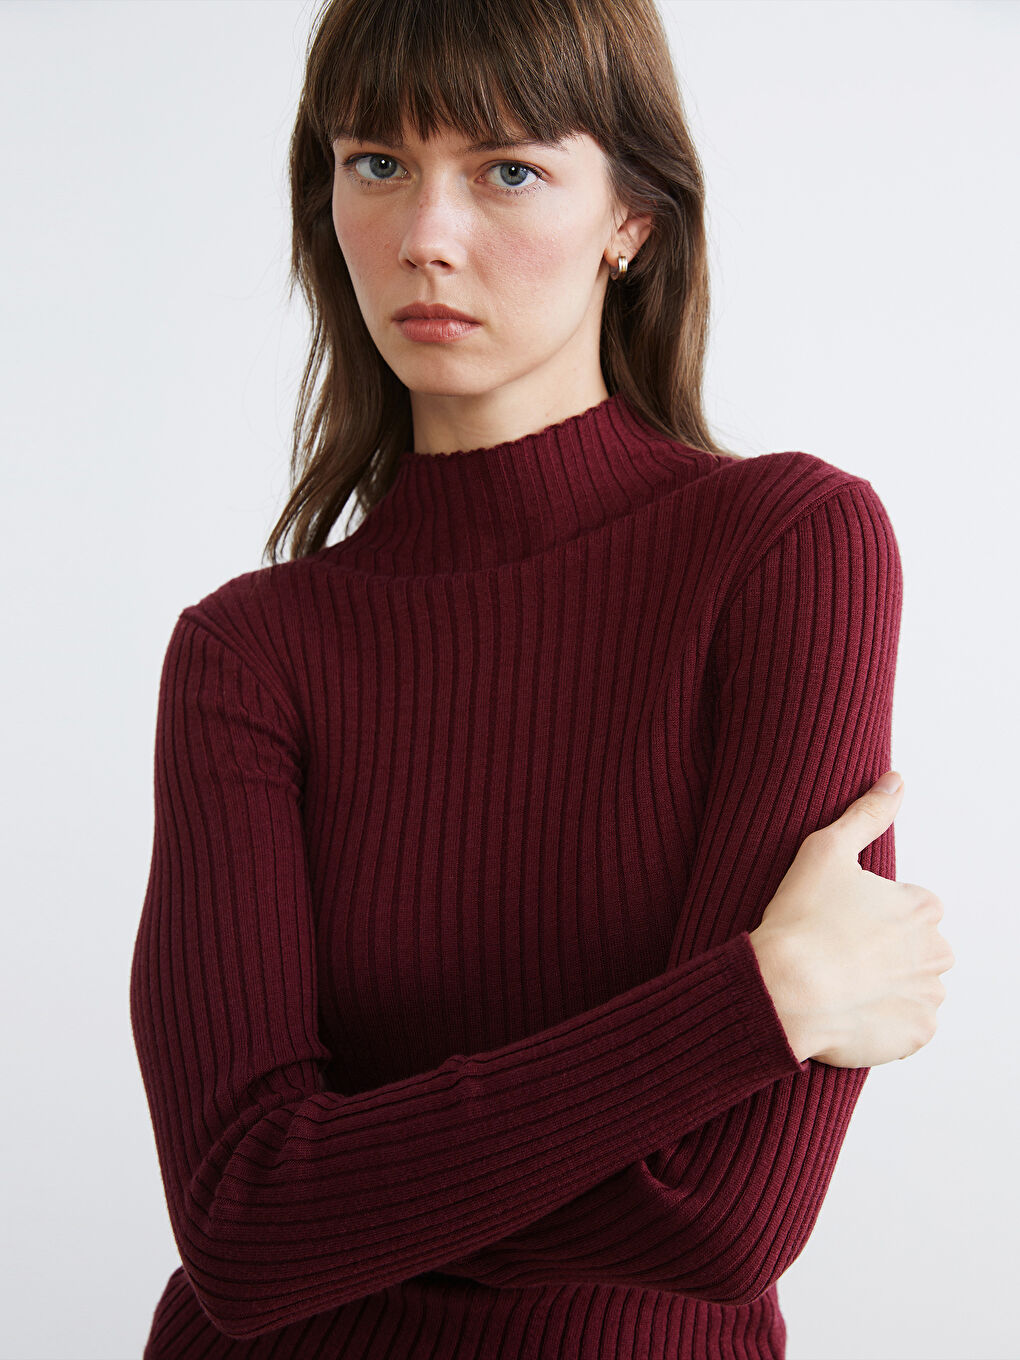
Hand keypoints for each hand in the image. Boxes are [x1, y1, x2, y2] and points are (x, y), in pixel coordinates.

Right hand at [749, 773, 954, 1067]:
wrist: (784, 990)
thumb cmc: (801, 919)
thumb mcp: (825, 849)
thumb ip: (867, 813)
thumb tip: (896, 780)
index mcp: (923, 908)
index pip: (910, 908)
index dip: (871, 913)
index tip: (838, 920)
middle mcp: (937, 952)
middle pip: (916, 948)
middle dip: (886, 950)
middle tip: (836, 951)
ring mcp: (928, 998)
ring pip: (913, 987)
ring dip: (887, 986)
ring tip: (839, 982)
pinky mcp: (915, 1036)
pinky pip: (907, 1027)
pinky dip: (885, 1021)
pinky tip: (850, 1008)